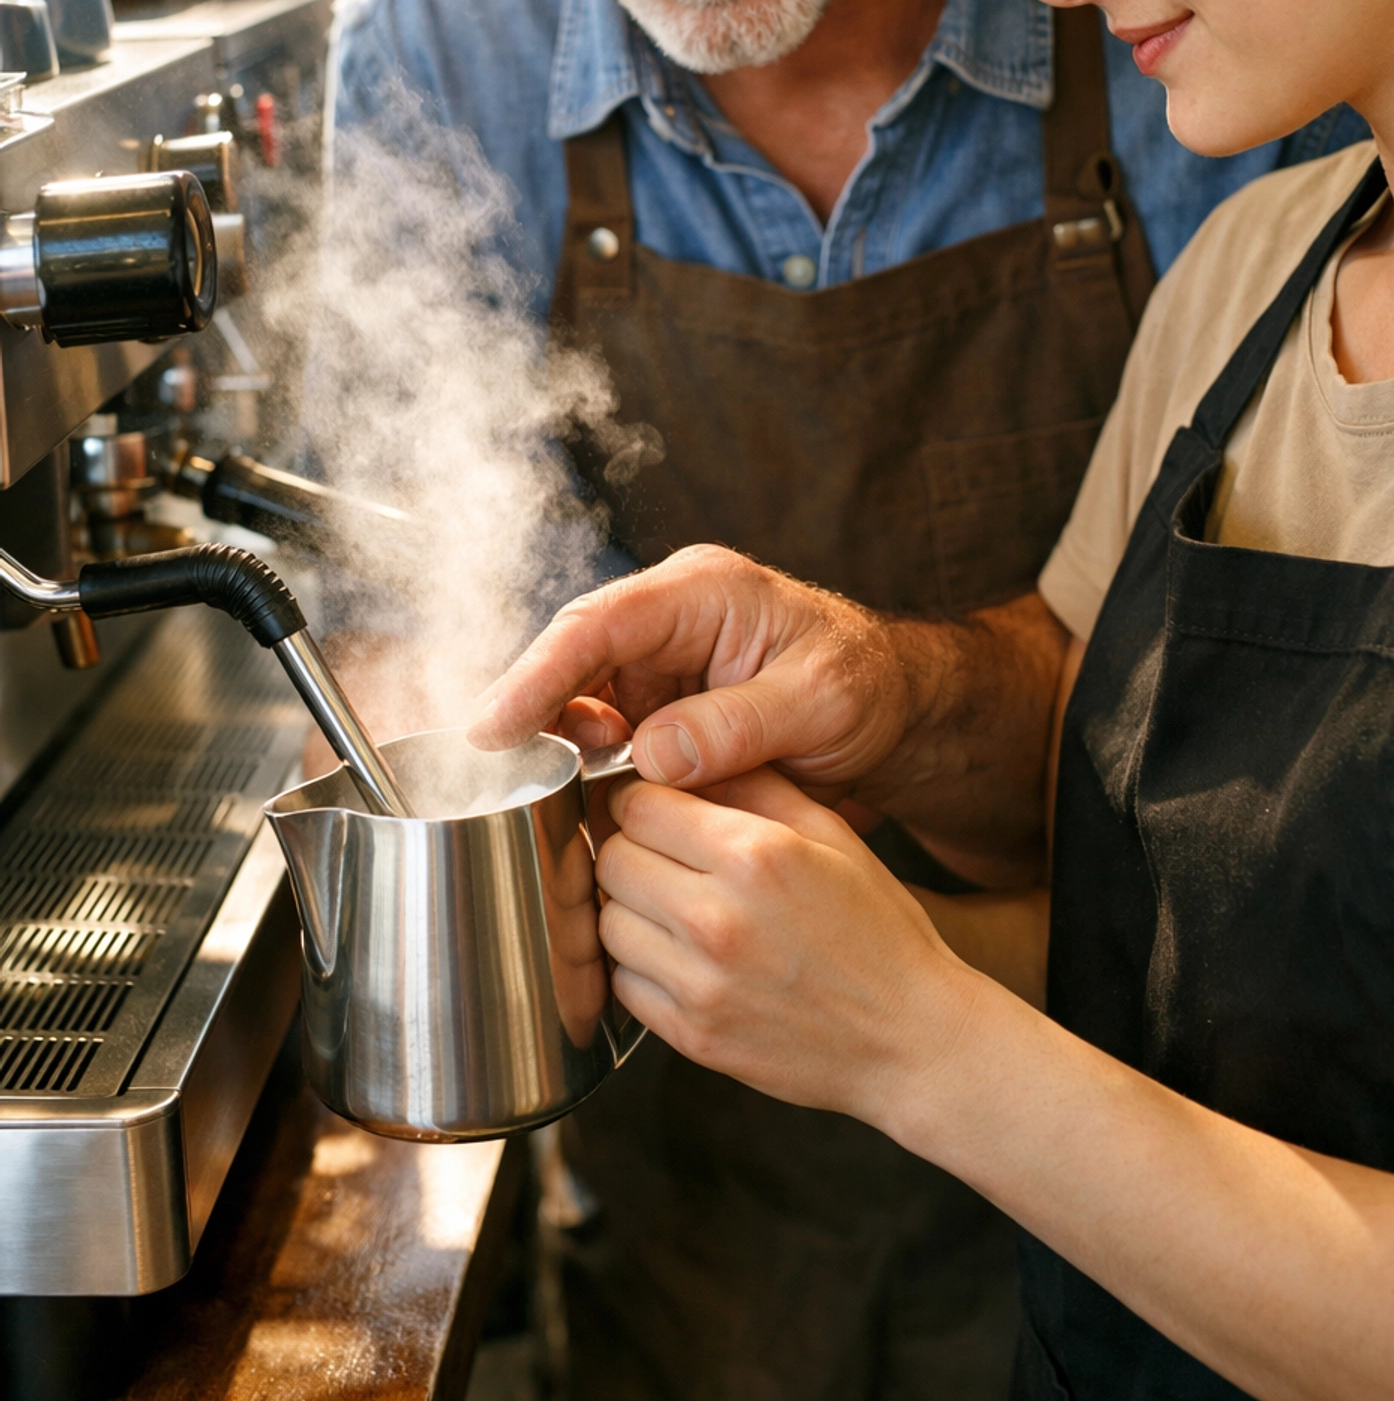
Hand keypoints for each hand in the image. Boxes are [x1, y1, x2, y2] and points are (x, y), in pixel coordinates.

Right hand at [468, 545, 910, 797]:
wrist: (893, 710)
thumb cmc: (866, 688)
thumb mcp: (819, 704)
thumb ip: (738, 725)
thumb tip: (652, 753)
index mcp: (703, 591)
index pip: (598, 625)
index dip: (538, 676)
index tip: (495, 729)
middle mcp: (667, 616)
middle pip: (571, 660)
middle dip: (529, 715)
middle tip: (492, 780)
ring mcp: (658, 660)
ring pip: (578, 701)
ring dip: (559, 751)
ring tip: (538, 804)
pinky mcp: (657, 704)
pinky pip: (604, 735)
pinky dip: (588, 771)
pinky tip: (579, 809)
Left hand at [595, 764, 981, 1121]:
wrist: (909, 1040)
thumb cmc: (879, 933)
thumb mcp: (832, 835)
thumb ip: (755, 786)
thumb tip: (687, 761)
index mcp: (754, 855)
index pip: (638, 804)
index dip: (640, 798)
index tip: (655, 807)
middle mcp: (716, 918)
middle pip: (611, 859)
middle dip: (630, 848)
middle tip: (664, 856)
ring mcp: (700, 983)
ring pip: (606, 923)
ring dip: (630, 909)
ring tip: (675, 908)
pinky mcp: (691, 1034)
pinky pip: (623, 983)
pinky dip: (639, 966)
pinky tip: (682, 958)